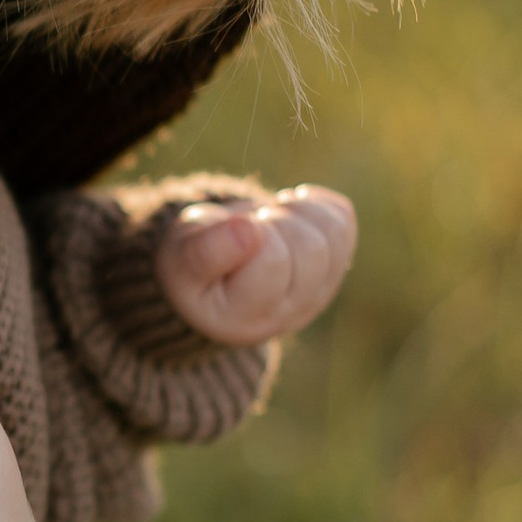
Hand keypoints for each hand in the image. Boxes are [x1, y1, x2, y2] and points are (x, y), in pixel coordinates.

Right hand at [154, 184, 356, 344]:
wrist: (213, 276)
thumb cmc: (191, 270)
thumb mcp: (179, 261)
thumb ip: (205, 251)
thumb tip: (249, 230)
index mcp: (247, 317)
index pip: (274, 260)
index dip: (254, 232)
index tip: (233, 233)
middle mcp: (291, 313)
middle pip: (312, 248)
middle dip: (278, 220)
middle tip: (251, 225)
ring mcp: (318, 292)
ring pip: (333, 232)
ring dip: (297, 210)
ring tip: (267, 217)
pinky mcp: (334, 266)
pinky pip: (342, 219)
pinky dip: (314, 203)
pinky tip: (286, 212)